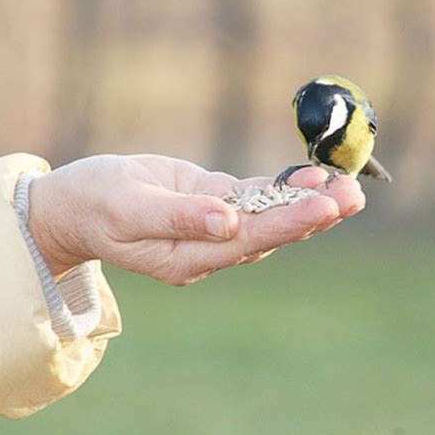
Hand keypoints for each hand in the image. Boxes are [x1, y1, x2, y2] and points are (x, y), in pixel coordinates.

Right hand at [28, 155, 364, 284]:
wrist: (80, 203)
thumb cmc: (96, 204)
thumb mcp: (127, 209)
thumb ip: (176, 218)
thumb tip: (226, 222)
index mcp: (186, 257)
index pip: (246, 241)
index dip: (286, 223)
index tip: (325, 206)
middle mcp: (207, 248)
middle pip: (268, 233)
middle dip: (312, 214)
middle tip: (354, 196)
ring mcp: (212, 226)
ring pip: (267, 216)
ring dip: (307, 201)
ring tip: (348, 186)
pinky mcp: (212, 203)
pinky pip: (253, 198)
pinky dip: (282, 189)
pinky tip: (310, 177)